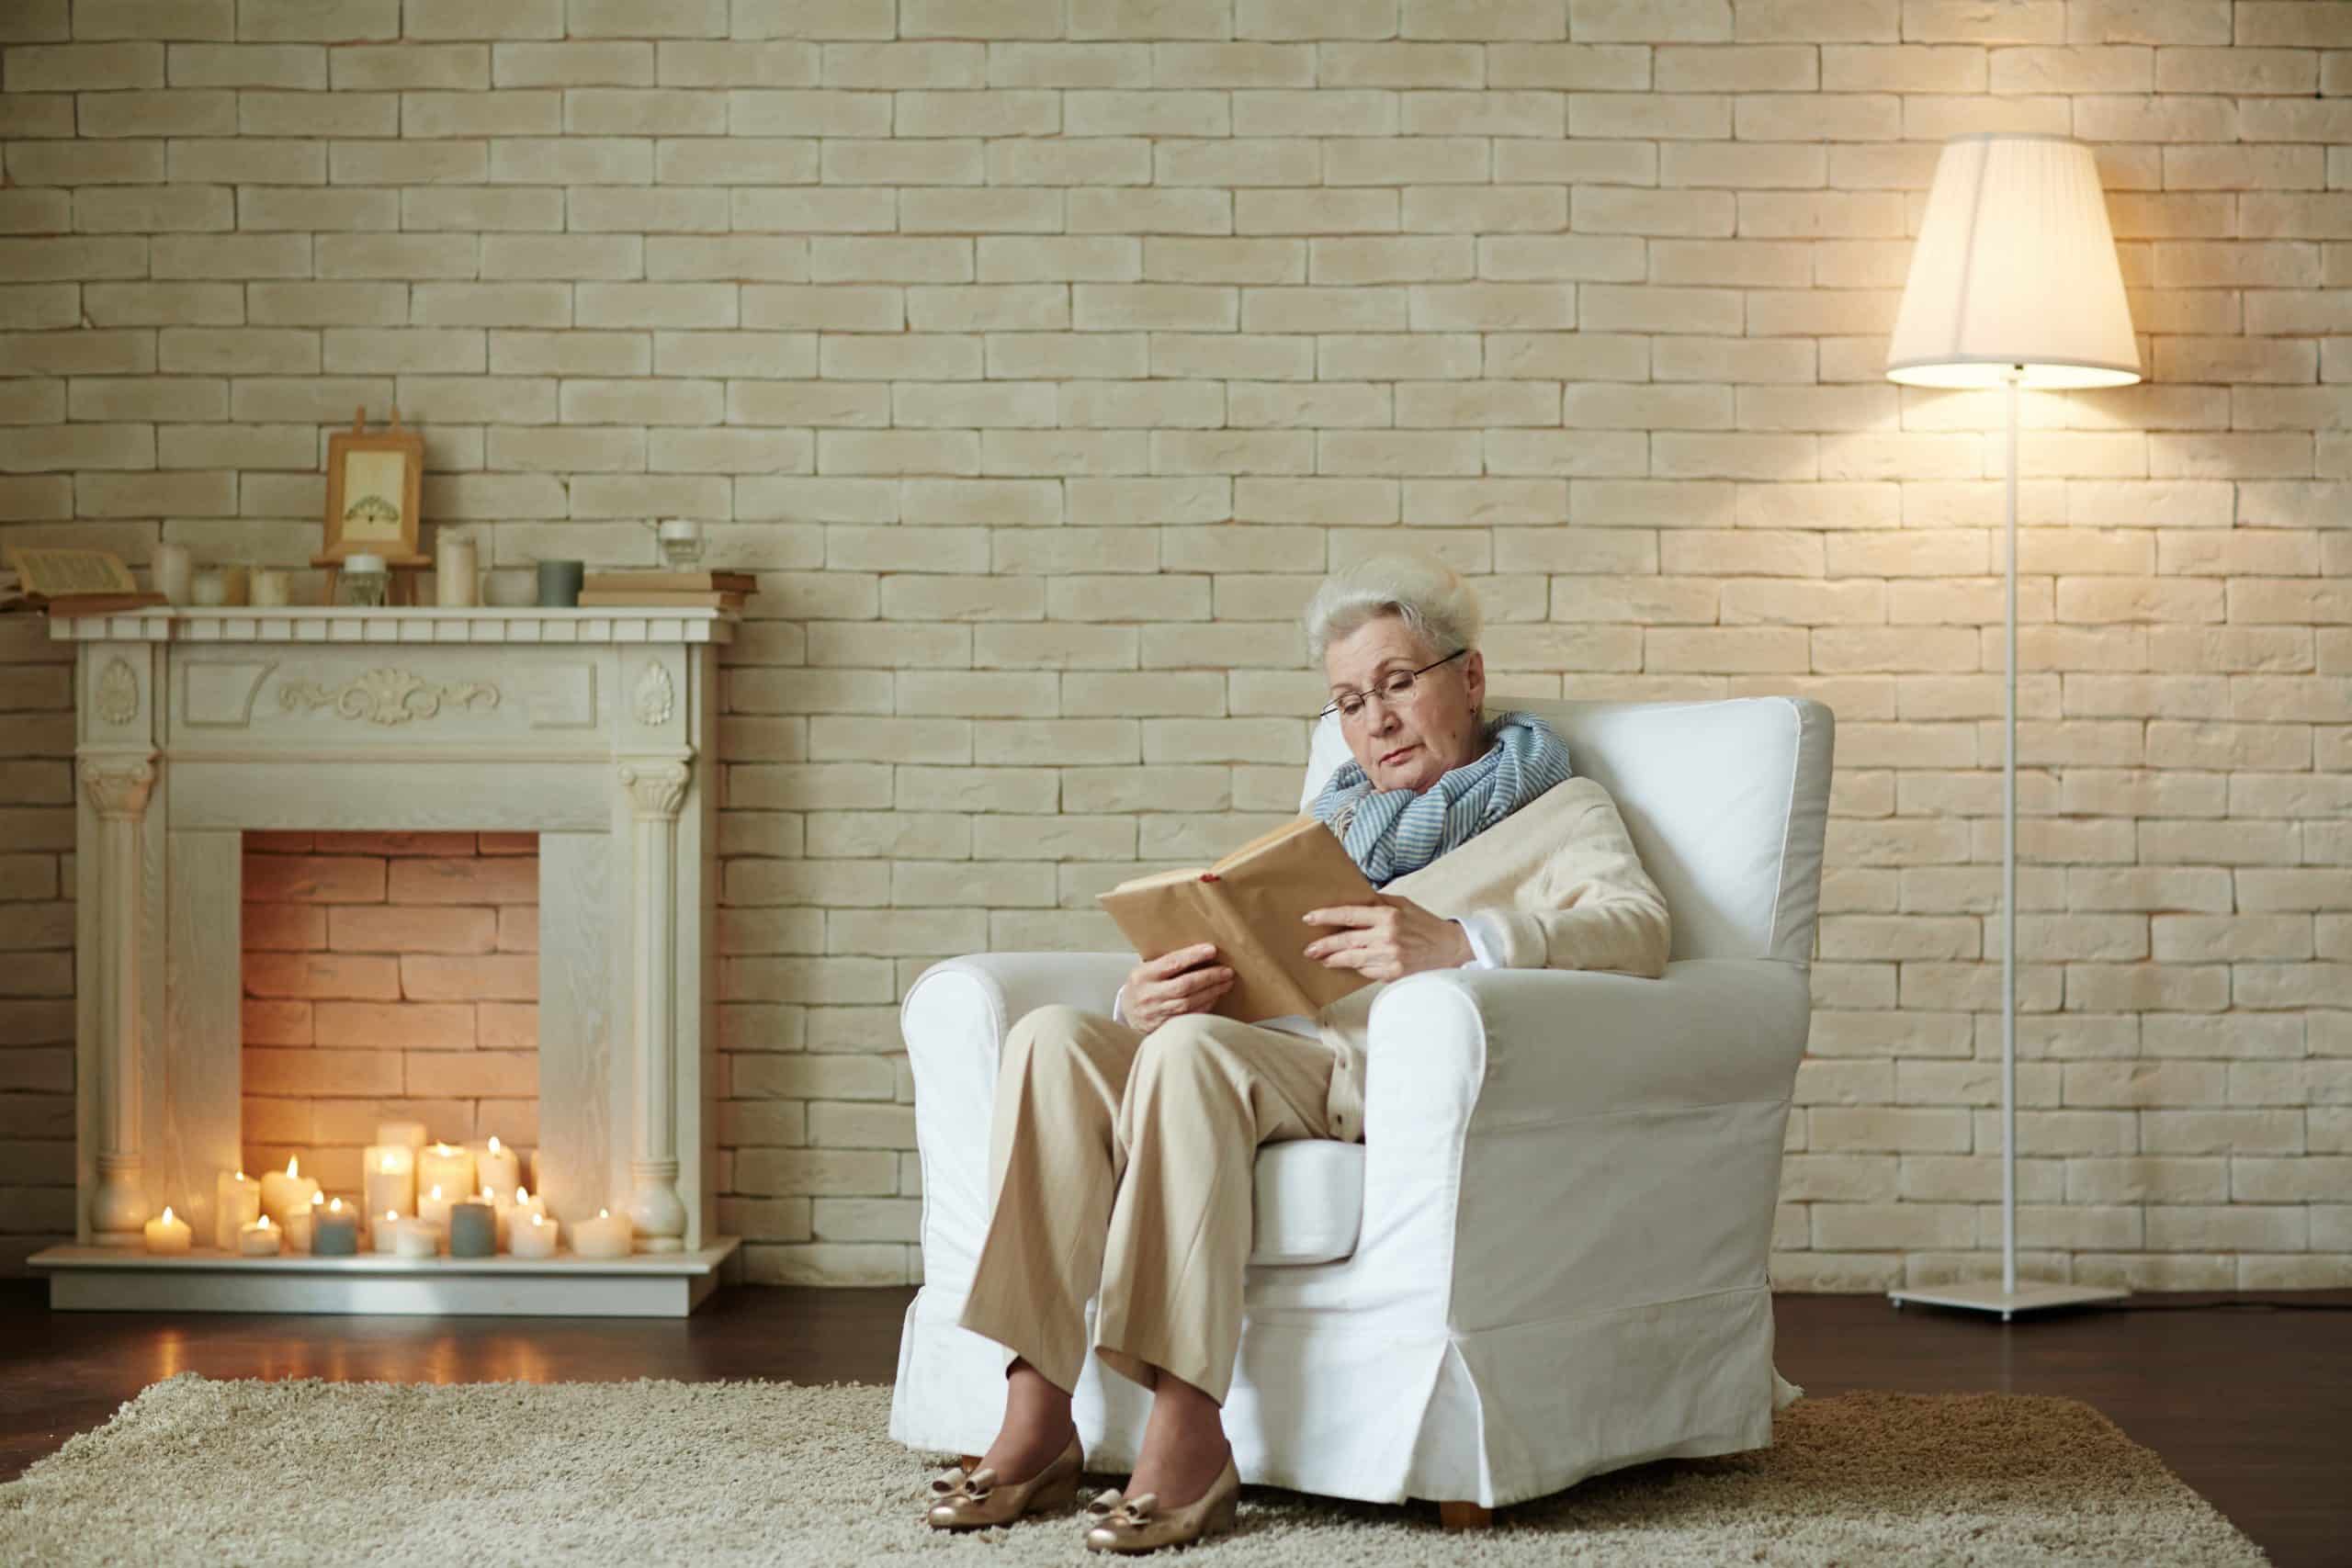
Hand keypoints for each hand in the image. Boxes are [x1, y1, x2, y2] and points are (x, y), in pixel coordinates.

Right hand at [1122, 943, 1233, 1031]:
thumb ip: (1166, 963)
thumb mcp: (1145, 969)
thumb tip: (1199, 952)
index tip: (1211, 950)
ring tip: (1226, 983)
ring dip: (1212, 992)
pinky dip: (1205, 1006)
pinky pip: (1190, 1017)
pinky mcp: (1164, 1026)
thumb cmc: (1141, 986)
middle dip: (1209, 977)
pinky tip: (1215, 997)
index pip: (1172, 963)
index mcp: (1143, 975)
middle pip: (1185, 985)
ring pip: (1189, 1003)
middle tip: (1227, 971)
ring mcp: (1156, 1013)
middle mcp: (1149, 994)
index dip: (1193, 956)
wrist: (1127, 1013)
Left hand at [1301, 893, 1472, 982]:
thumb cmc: (1425, 923)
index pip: (1349, 915)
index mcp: (1388, 916)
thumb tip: (1353, 899)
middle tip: (1308, 949)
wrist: (1449, 947)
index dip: (1326, 917)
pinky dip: (1356, 968)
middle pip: (1345, 941)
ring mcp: (1389, 958)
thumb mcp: (1403, 904)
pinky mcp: (1393, 974)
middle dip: (1323, 946)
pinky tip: (1348, 965)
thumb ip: (1378, 902)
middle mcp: (1387, 937)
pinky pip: (1366, 971)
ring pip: (1352, 960)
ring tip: (1322, 959)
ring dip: (1334, 960)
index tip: (1309, 918)